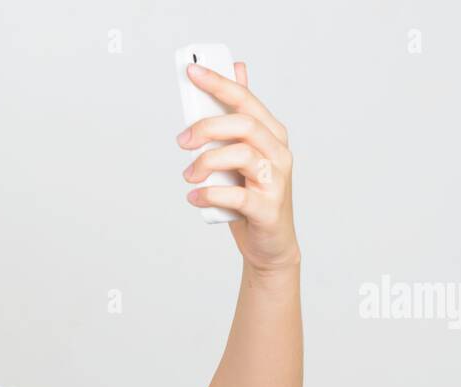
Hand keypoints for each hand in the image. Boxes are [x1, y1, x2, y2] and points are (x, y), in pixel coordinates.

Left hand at [177, 61, 299, 273]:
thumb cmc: (252, 196)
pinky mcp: (268, 208)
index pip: (245, 100)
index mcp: (272, 134)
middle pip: (244, 125)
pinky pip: (236, 195)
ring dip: (206, 163)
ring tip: (188, 176)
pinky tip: (195, 197)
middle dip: (207, 127)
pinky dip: (209, 195)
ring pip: (241, 156)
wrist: (269, 244)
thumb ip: (238, 116)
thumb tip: (236, 69)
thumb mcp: (242, 154)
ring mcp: (276, 181)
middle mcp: (278, 153)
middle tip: (182, 141)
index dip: (219, 83)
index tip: (191, 72)